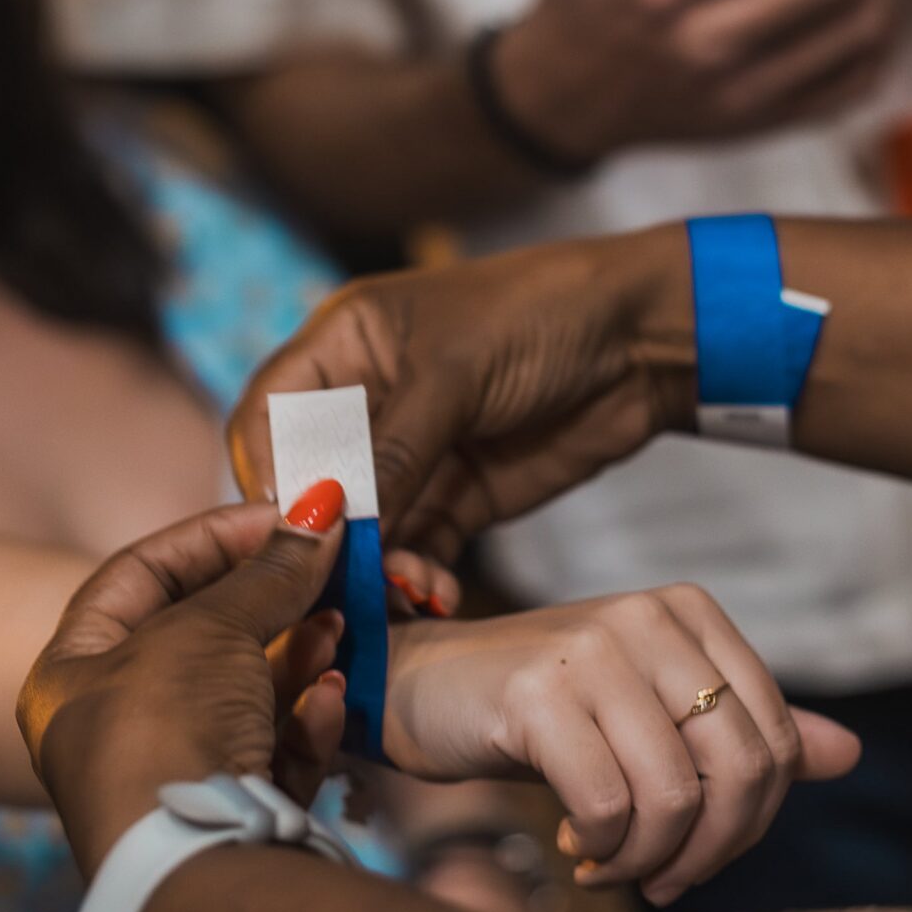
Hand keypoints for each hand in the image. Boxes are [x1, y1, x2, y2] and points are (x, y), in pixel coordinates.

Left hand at [17, 500, 347, 876]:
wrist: (192, 870)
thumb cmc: (166, 729)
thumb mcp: (210, 629)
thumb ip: (267, 571)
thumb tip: (319, 513)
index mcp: (71, 673)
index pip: (138, 573)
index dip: (210, 536)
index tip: (281, 515)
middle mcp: (113, 725)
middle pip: (198, 634)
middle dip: (266, 597)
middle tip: (325, 565)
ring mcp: (172, 776)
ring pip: (244, 693)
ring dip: (297, 653)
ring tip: (340, 625)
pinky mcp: (229, 819)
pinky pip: (270, 752)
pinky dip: (305, 720)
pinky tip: (333, 698)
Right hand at [230, 225, 697, 563]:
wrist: (645, 339)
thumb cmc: (542, 315)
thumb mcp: (455, 374)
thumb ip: (389, 451)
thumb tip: (326, 523)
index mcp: (342, 345)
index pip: (266, 417)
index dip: (267, 476)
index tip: (286, 530)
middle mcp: (364, 402)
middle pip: (308, 486)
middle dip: (321, 538)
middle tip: (338, 585)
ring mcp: (411, 456)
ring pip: (361, 530)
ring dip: (373, 568)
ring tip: (404, 592)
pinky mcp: (457, 497)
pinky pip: (414, 550)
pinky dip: (415, 578)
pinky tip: (433, 596)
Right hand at [384, 593, 859, 906]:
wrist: (421, 687)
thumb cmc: (544, 708)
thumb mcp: (650, 711)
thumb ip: (741, 731)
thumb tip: (848, 754)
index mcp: (690, 615)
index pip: (775, 738)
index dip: (752, 822)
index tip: (702, 855)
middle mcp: (648, 618)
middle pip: (738, 768)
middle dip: (709, 850)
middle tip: (664, 880)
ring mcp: (593, 649)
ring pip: (675, 797)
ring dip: (648, 860)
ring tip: (611, 865)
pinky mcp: (538, 692)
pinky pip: (608, 805)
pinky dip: (603, 850)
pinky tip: (576, 844)